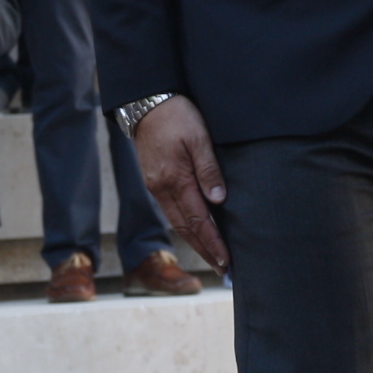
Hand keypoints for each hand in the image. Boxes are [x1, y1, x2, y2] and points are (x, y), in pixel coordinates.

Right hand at [131, 97, 232, 274]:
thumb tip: (219, 201)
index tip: (227, 261)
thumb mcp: (199, 137)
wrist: (146, 103)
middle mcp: (162, 189)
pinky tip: (196, 231)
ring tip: (213, 256)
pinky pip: (171, 210)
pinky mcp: (154, 181)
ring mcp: (156, 186)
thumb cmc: (177, 115)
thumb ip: (209, 169)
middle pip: (186, 229)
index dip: (213, 242)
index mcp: (175, 179)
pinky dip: (186, 226)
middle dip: (205, 250)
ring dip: (195, 241)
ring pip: (177, 222)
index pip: (198, 220)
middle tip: (223, 269)